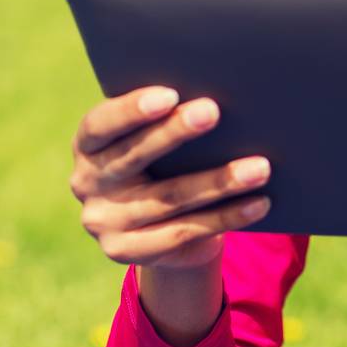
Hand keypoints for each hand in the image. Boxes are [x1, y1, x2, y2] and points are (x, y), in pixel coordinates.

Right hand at [70, 85, 272, 271]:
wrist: (158, 225)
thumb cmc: (164, 160)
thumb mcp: (156, 141)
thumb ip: (169, 121)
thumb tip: (216, 103)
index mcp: (87, 145)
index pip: (100, 124)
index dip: (131, 109)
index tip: (169, 95)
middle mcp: (87, 183)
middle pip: (133, 157)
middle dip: (175, 132)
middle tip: (213, 111)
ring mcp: (104, 222)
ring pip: (169, 198)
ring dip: (219, 181)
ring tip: (260, 167)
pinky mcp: (127, 251)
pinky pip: (185, 233)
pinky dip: (227, 216)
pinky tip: (259, 203)